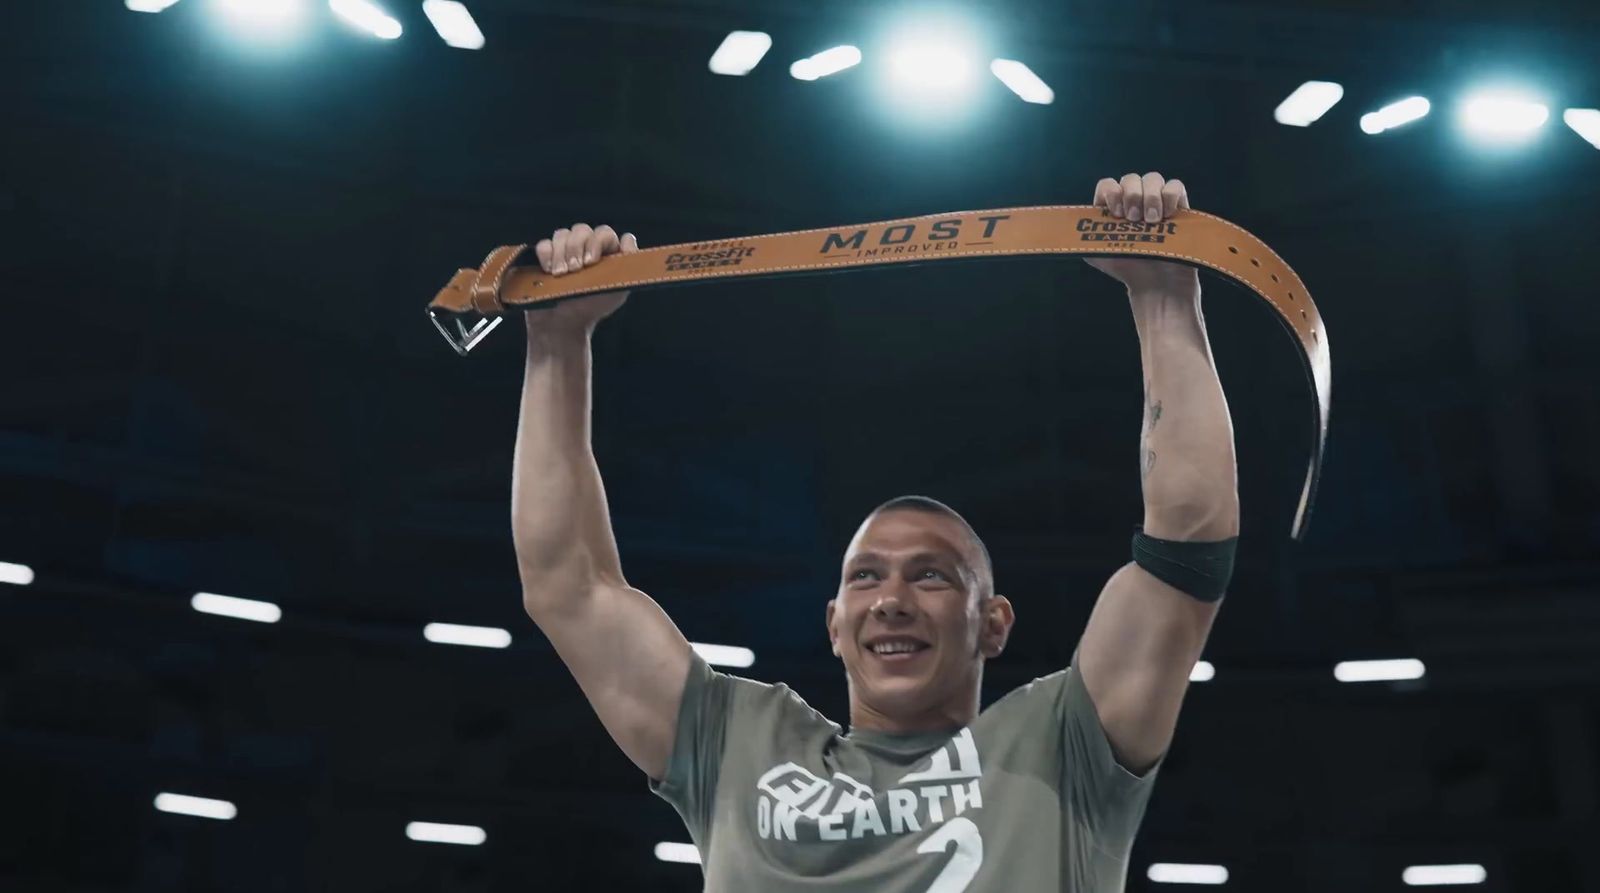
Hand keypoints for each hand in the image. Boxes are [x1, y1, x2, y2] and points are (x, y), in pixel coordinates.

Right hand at [528, 222, 639, 334]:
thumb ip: (627, 265)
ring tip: (561, 274)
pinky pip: (544, 244)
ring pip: (562, 234)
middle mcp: (585, 248)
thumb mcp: (617, 290)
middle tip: (574, 270)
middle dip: (576, 248)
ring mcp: (564, 251)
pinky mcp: (546, 258)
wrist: (563, 325)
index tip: (591, 262)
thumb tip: (628, 238)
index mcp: (605, 253)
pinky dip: (546, 255)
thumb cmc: (593, 308)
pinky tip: (548, 271)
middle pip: (581, 230)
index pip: (604, 233)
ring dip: (561, 253)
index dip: (597, 242)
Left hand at [1084, 172, 1199, 296]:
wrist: (1156, 284)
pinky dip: (1169, 196)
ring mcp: (1157, 201)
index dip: (1111, 192)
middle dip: (1132, 195)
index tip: (1116, 213)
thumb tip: (1066, 225)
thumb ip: (1082, 235)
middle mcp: (1134, 201)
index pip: (1108, 184)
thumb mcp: (1096, 253)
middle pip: (1130, 178)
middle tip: (1134, 219)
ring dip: (1150, 196)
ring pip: (1152, 178)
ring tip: (1151, 221)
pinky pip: (1175, 185)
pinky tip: (1168, 215)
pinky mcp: (1178, 206)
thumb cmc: (1125, 268)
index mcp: (1113, 207)